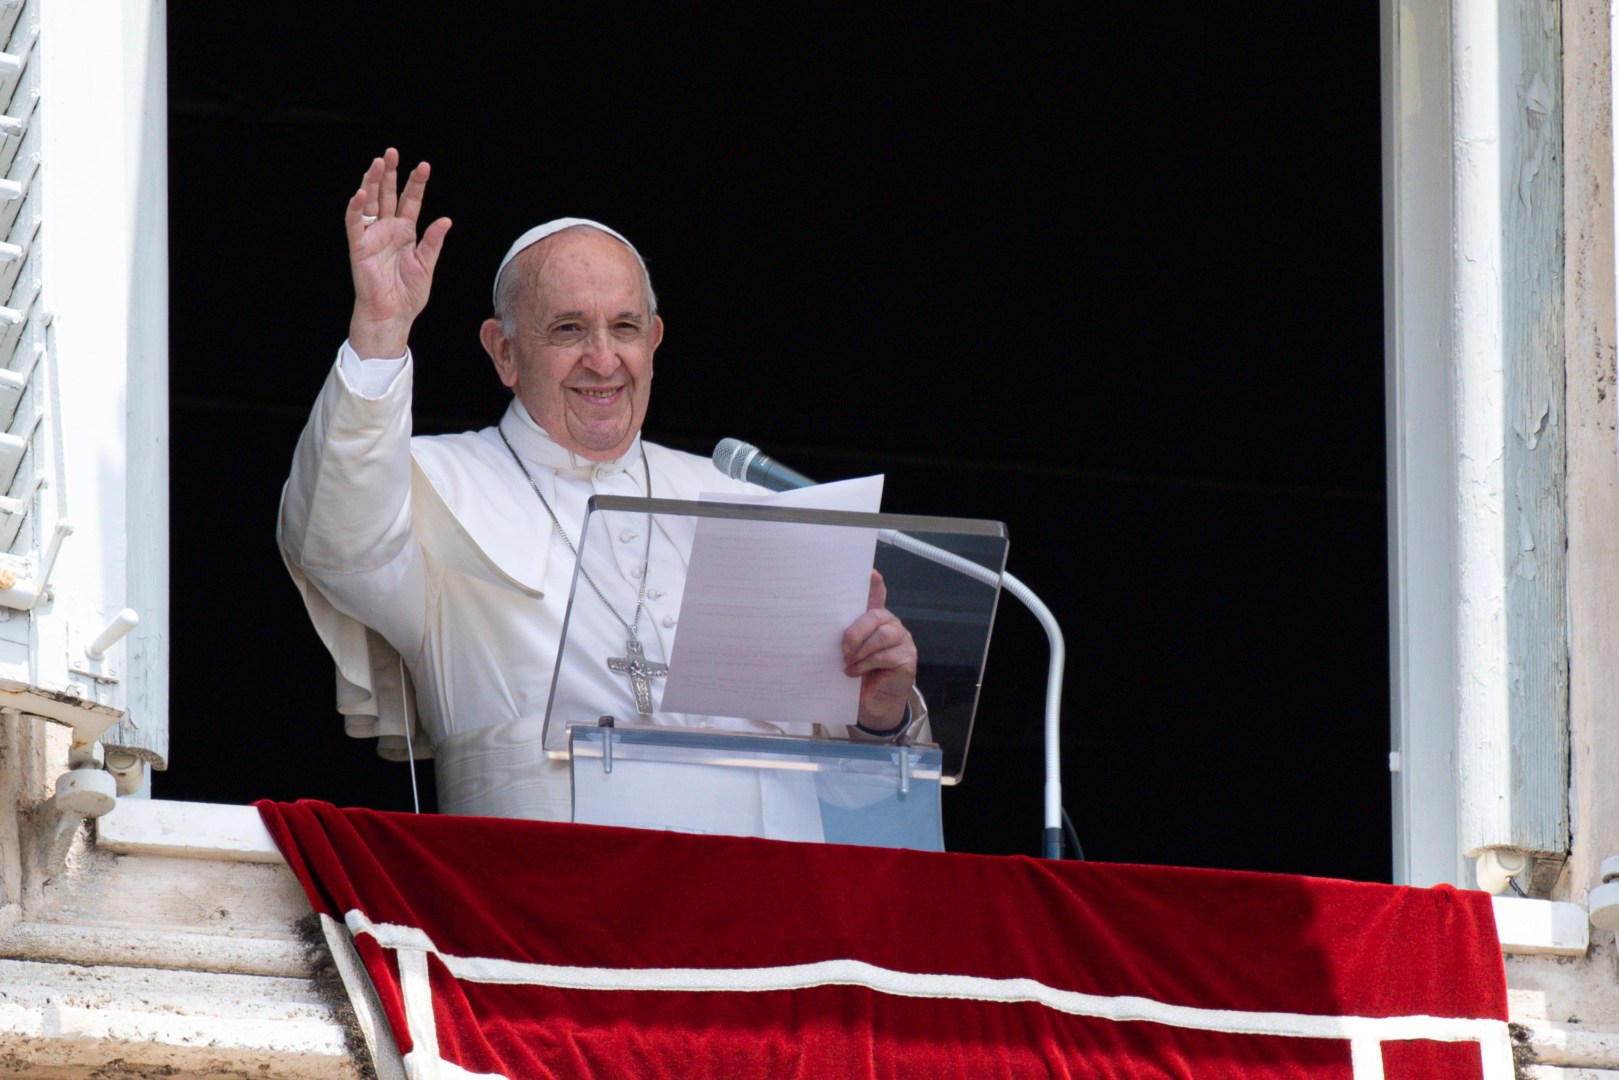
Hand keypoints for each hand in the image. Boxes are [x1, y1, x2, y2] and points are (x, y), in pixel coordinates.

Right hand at [345, 148, 451, 358]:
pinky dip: (357, 208)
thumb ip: (433, 242)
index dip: (416, 184)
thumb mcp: (426, 265)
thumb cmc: (408, 294)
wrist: (393, 315)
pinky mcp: (359, 246)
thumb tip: (445, 220)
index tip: (424, 166)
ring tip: (378, 163)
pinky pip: (355, 223)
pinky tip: (361, 192)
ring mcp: (372, 236)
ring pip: (371, 203)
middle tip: (392, 152)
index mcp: (405, 232)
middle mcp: (388, 229)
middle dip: (390, 174)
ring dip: (373, 182)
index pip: (410, 201)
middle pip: (388, 195)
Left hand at [842, 570, 917, 734]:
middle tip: (843, 649)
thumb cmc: (859, 674)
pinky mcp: (907, 658)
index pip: (877, 596)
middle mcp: (892, 625)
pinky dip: (867, 664)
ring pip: (882, 635)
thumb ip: (845, 636)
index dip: (875, 585)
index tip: (870, 573)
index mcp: (875, 620)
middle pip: (875, 616)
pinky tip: (856, 672)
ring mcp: (903, 641)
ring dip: (862, 650)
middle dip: (855, 631)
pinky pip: (886, 655)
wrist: (871, 702)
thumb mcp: (848, 652)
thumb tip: (823, 624)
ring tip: (849, 663)